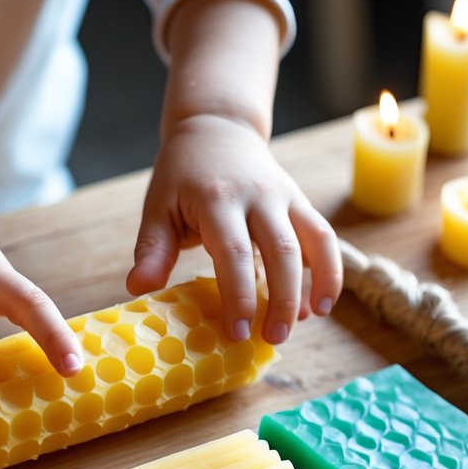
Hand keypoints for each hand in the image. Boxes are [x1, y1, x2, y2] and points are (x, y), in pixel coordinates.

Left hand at [126, 113, 342, 344]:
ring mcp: (284, 197)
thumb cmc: (182, 176)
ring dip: (313, 286)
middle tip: (270, 339)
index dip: (238, 295)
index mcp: (217, 198)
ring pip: (312, 242)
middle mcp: (258, 196)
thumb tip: (137, 289)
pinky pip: (324, 236)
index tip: (235, 332)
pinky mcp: (300, 202)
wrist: (217, 129)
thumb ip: (152, 249)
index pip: (233, 251)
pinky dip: (329, 271)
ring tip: (300, 325)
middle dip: (279, 299)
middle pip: (280, 251)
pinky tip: (320, 305)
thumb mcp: (158, 206)